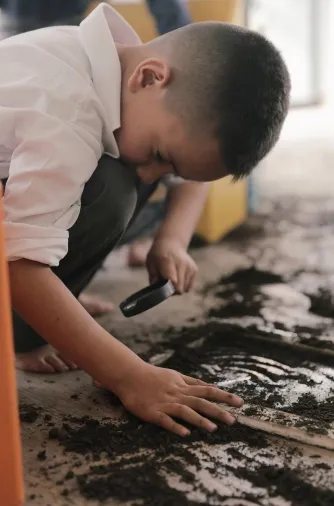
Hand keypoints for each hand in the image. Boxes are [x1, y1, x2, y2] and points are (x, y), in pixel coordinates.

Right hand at [115, 362, 242, 435]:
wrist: (129, 375)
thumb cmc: (153, 375)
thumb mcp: (175, 375)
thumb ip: (192, 382)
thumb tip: (209, 385)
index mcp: (183, 385)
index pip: (208, 390)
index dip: (224, 396)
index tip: (240, 403)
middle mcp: (176, 394)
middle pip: (200, 401)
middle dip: (217, 410)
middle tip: (234, 420)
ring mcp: (164, 403)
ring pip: (185, 411)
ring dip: (200, 419)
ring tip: (214, 429)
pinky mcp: (152, 412)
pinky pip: (165, 420)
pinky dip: (175, 426)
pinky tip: (185, 434)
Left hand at [146, 237, 196, 292]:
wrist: (171, 243)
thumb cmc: (158, 255)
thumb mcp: (150, 263)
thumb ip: (153, 276)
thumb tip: (156, 289)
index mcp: (167, 261)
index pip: (172, 281)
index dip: (167, 289)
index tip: (162, 288)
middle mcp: (181, 264)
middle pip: (179, 288)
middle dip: (172, 291)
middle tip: (165, 286)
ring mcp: (190, 267)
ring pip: (185, 289)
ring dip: (178, 288)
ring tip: (171, 280)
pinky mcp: (194, 269)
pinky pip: (189, 286)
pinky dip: (183, 286)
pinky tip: (178, 278)